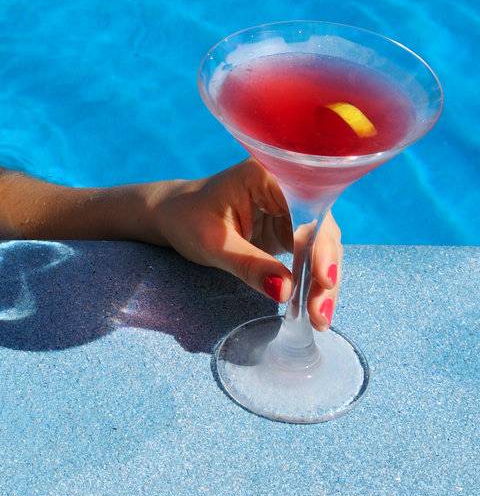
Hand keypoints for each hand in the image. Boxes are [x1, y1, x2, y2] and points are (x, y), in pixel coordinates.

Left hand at [149, 157, 342, 331]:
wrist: (172, 216)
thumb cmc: (187, 219)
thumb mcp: (213, 244)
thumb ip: (249, 265)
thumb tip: (285, 291)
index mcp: (265, 176)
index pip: (307, 213)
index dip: (320, 246)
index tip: (324, 279)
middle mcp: (285, 186)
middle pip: (321, 231)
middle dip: (324, 273)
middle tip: (319, 313)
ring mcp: (290, 207)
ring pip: (321, 247)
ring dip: (322, 283)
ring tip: (318, 318)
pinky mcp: (289, 226)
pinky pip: (310, 255)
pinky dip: (312, 281)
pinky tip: (312, 307)